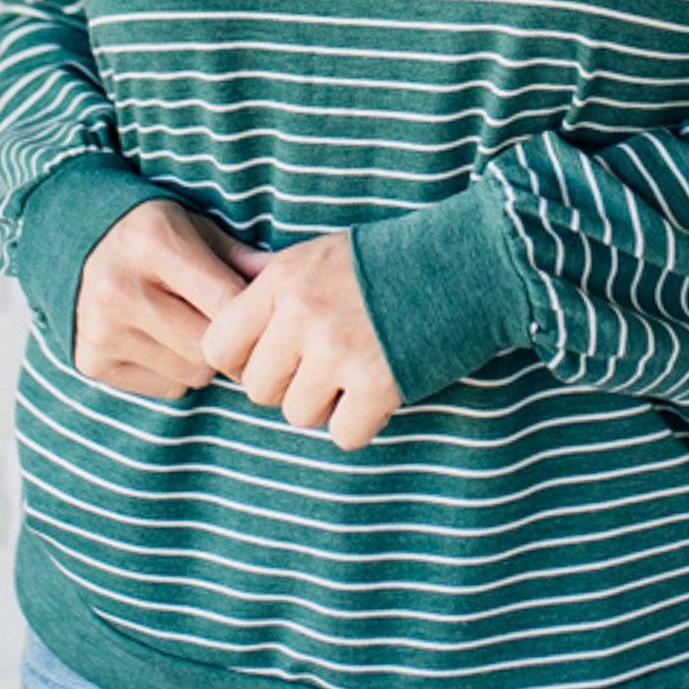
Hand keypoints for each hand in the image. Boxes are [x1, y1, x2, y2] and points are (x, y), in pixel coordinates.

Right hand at [72, 198, 268, 400]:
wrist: (73, 242)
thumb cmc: (152, 234)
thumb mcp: (195, 227)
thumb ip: (240, 257)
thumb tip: (286, 281)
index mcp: (154, 243)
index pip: (227, 301)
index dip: (255, 314)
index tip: (265, 313)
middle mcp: (120, 288)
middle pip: (209, 347)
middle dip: (231, 342)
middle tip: (233, 326)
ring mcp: (101, 330)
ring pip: (192, 374)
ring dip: (206, 359)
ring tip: (195, 326)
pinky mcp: (91, 361)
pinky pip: (166, 388)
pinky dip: (178, 371)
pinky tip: (166, 340)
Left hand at [198, 228, 403, 451]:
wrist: (468, 261)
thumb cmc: (390, 259)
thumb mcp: (319, 253)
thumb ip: (270, 279)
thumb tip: (227, 288)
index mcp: (283, 281)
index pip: (219, 347)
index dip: (244, 360)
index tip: (276, 355)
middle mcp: (302, 316)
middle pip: (259, 389)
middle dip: (290, 385)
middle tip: (328, 363)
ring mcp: (339, 352)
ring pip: (299, 415)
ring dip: (328, 404)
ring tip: (359, 369)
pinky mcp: (377, 384)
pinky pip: (343, 435)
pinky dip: (363, 422)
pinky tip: (381, 389)